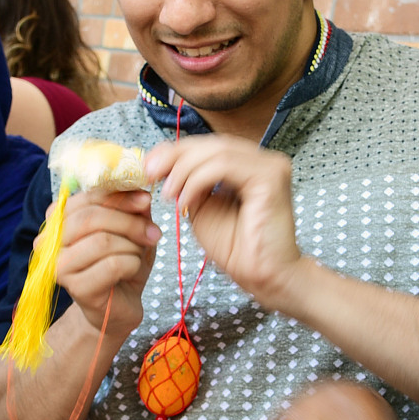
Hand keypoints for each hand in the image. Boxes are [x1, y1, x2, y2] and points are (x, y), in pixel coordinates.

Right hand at [56, 188, 159, 338]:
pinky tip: (131, 271)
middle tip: (153, 233)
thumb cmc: (121, 263)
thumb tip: (141, 193)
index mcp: (59, 218)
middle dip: (129, 223)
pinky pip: (112, 265)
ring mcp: (58, 266)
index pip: (87, 197)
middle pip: (91, 218)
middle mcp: (50, 241)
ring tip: (138, 254)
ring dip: (131, 247)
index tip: (146, 200)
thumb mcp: (129, 229)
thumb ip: (131, 208)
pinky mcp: (75, 288)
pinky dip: (132, 264)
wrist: (120, 305)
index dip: (120, 196)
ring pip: (102, 241)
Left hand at [145, 138, 305, 309]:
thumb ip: (188, 183)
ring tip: (167, 193)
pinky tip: (185, 200)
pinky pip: (224, 166)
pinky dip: (197, 180)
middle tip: (149, 172)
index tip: (148, 164)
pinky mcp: (271, 177)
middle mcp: (264, 160)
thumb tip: (163, 163)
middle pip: (213, 143)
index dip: (176, 150)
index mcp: (249, 165)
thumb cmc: (237, 249)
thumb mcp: (201, 208)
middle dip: (175, 156)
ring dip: (184, 170)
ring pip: (217, 151)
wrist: (263, 276)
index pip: (210, 146)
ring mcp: (271, 166)